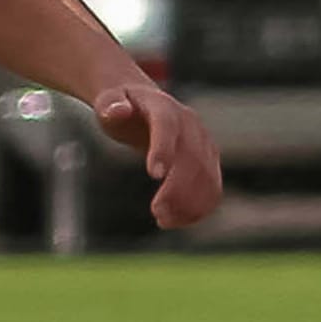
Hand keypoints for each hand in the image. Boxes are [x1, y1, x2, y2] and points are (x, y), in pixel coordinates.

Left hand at [93, 85, 223, 229]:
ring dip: (191, 203)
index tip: (153, 175)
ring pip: (208, 175)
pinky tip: (178, 220)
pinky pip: (212, 185)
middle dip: (178, 189)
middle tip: (157, 214)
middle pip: (192, 157)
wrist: (145, 103)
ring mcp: (203, 141)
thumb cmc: (122, 104)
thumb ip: (109, 104)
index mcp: (163, 107)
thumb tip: (117, 110)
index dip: (163, 149)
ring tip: (164, 221)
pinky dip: (200, 207)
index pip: (166, 126)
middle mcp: (189, 124)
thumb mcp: (107, 100)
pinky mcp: (209, 159)